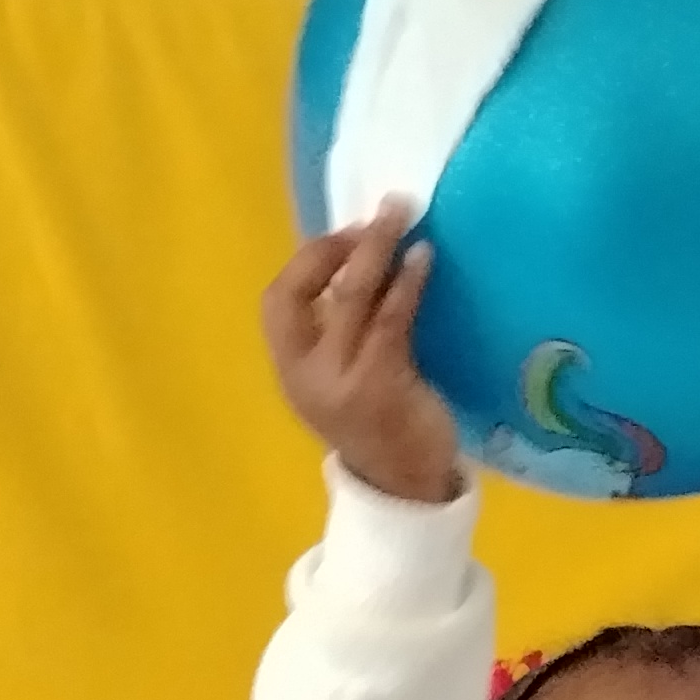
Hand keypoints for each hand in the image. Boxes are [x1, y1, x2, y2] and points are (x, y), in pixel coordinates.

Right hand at [263, 204, 461, 504]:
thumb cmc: (378, 421)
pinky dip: (407, 282)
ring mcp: (339, 382)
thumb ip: (337, 330)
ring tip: (403, 216)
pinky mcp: (379, 385)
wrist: (404, 486)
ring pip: (349, 297)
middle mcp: (303, 375)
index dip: (307, 260)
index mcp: (289, 369)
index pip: (277, 301)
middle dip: (338, 245)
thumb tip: (361, 255)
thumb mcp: (341, 377)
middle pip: (303, 291)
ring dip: (377, 248)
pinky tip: (423, 259)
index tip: (345, 236)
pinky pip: (390, 318)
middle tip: (380, 214)